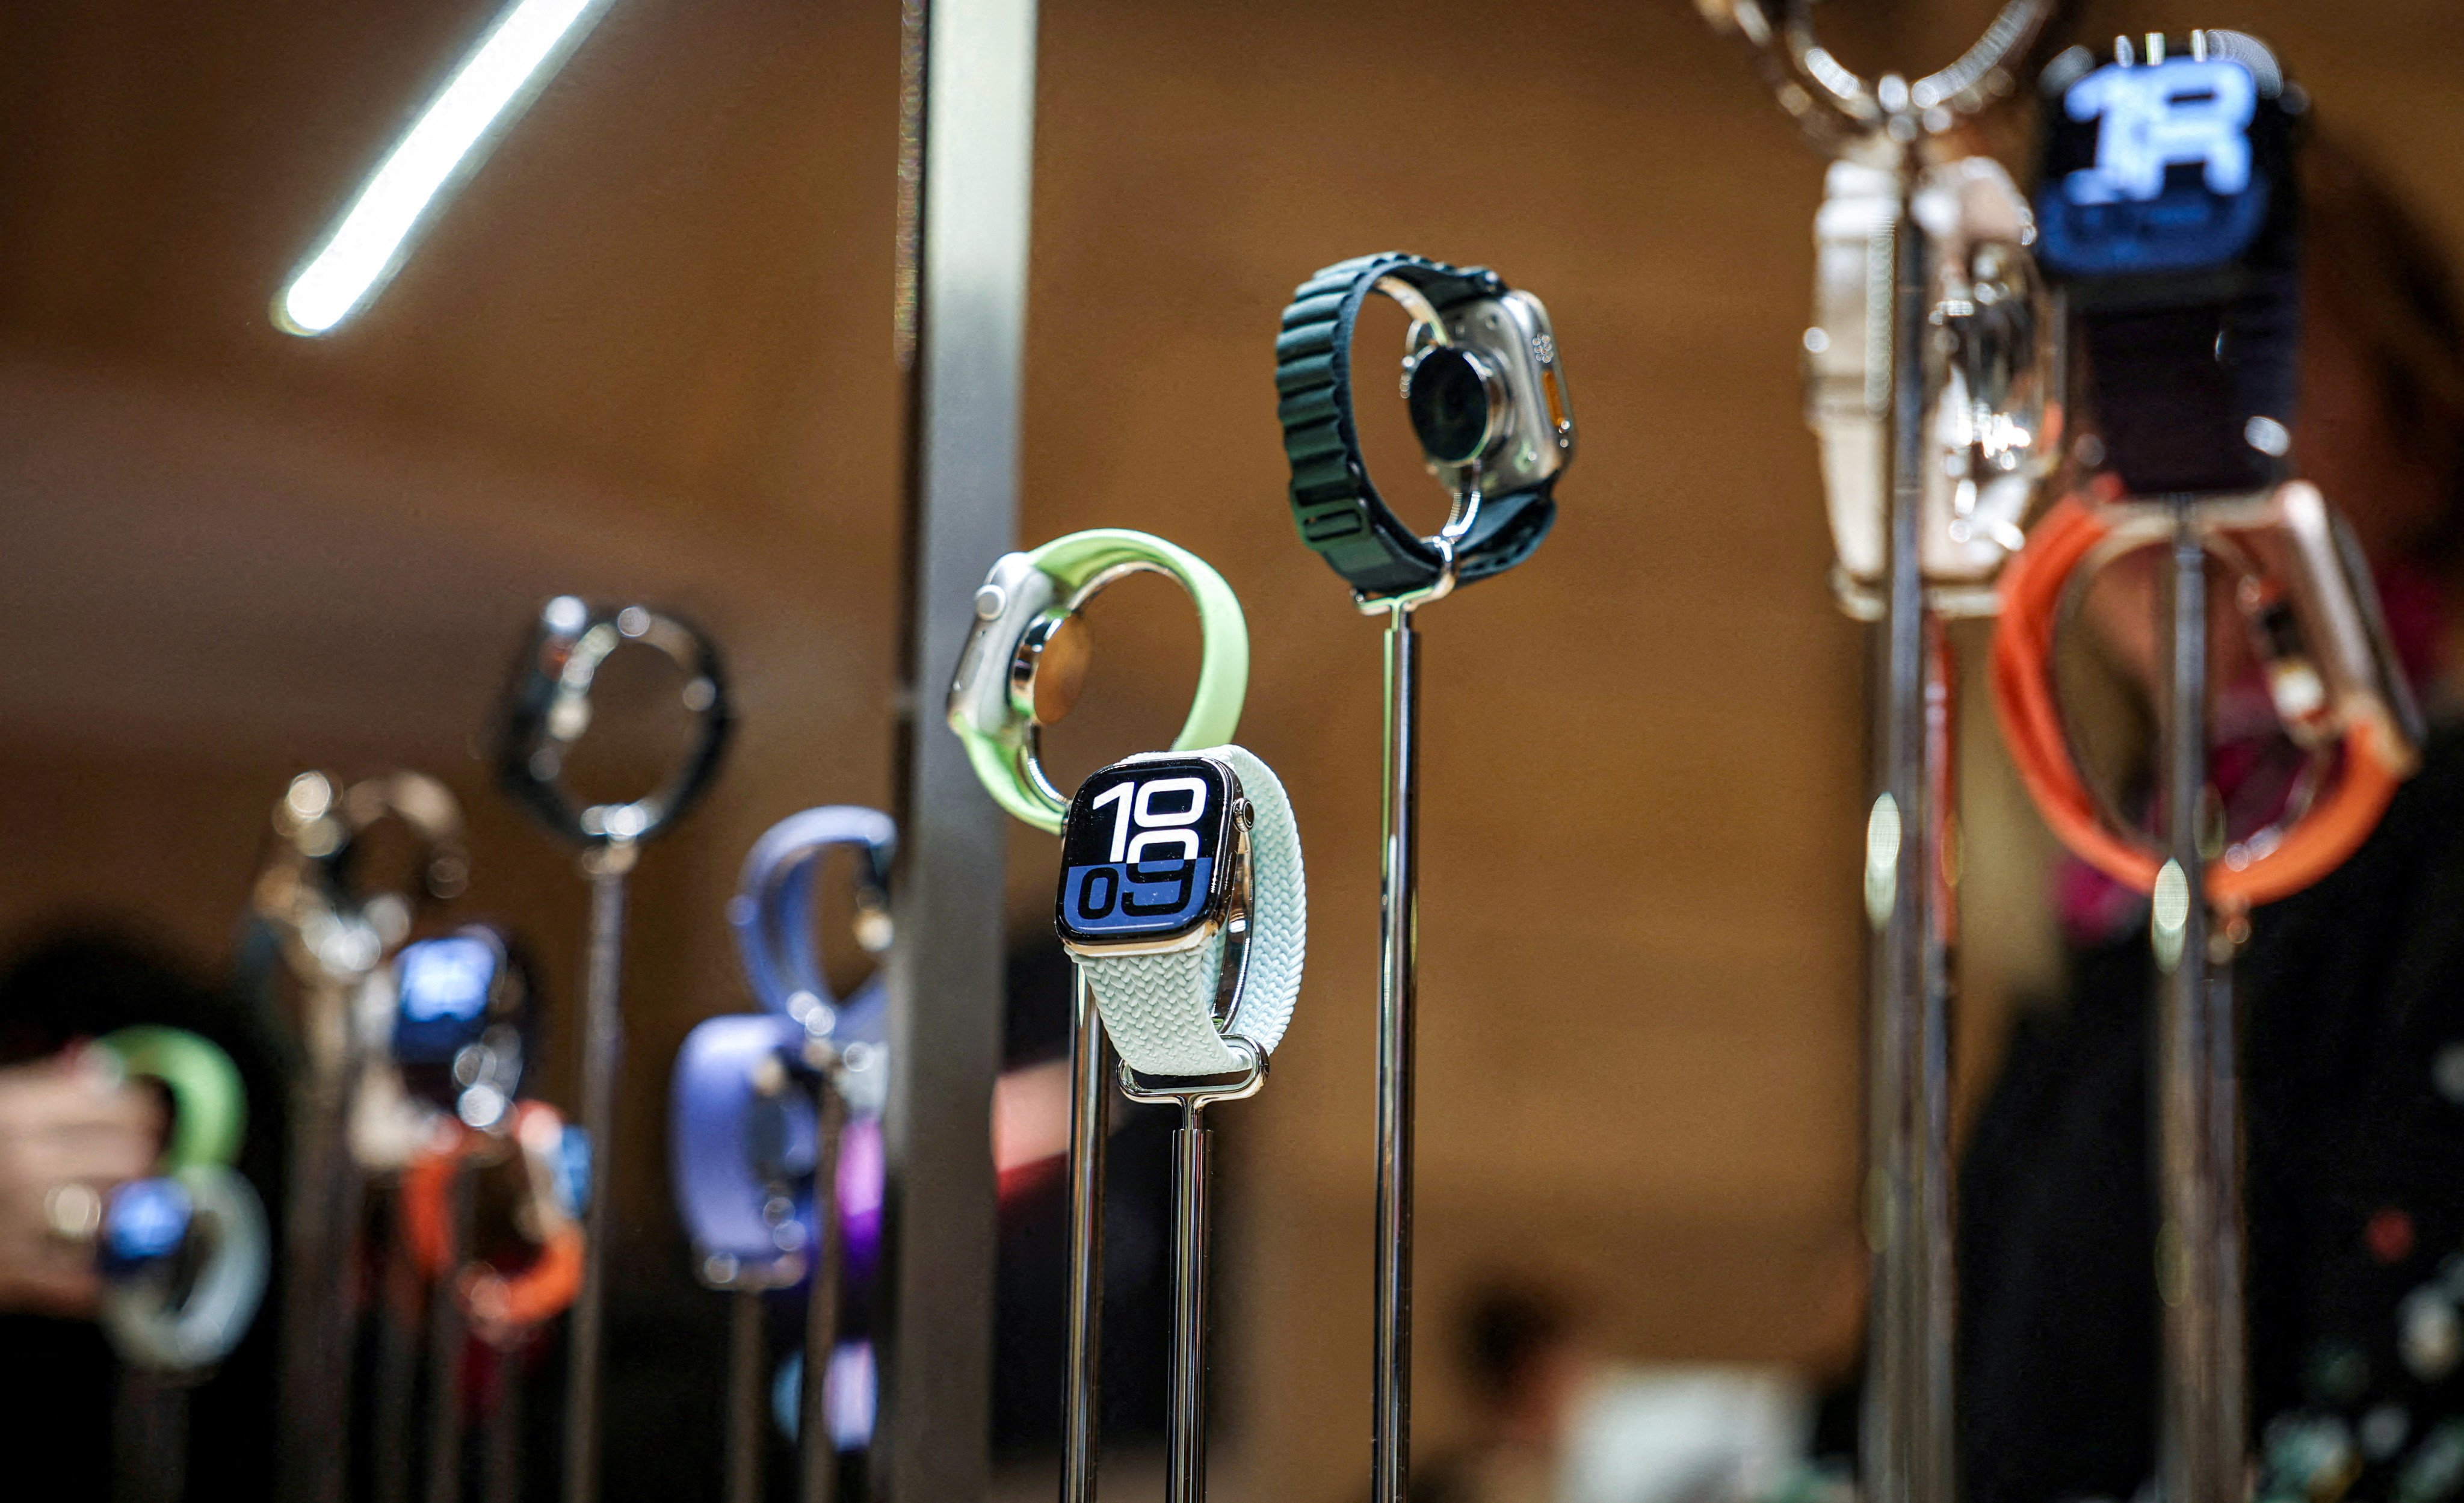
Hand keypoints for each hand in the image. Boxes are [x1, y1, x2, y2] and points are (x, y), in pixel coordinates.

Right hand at [0, 1051, 166, 1314]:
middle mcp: (18, 1164)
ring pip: (116, 1218)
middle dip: (140, 1167)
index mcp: (12, 1112)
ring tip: (110, 1217)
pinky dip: (99, 1280)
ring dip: (122, 1219)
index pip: (123, 1106)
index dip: (141, 1117)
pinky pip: (84, 1281)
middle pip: (131, 1161)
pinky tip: (98, 1273)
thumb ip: (43, 1087)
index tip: (142, 1126)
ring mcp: (13, 1222)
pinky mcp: (7, 1277)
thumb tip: (101, 1068)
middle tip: (131, 1175)